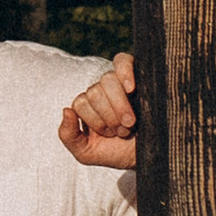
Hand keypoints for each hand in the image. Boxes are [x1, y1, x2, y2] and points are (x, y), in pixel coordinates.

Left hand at [59, 48, 136, 170]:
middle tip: (124, 130)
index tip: (110, 134)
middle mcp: (102, 91)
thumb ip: (68, 136)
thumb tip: (66, 110)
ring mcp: (119, 82)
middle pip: (94, 92)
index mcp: (88, 106)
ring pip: (107, 81)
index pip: (80, 102)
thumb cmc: (118, 152)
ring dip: (120, 106)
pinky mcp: (138, 74)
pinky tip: (131, 88)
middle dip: (109, 117)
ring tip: (131, 122)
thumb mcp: (86, 153)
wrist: (149, 154)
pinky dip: (125, 72)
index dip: (95, 121)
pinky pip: (123, 61)